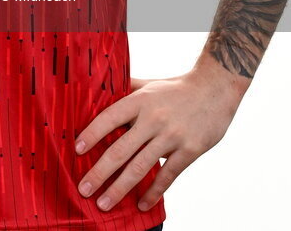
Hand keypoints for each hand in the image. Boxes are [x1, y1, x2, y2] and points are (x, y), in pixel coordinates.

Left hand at [74, 69, 239, 212]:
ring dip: (120, 188)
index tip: (76, 150)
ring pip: (141, 167)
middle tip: (83, 189)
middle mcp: (153, 118)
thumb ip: (126, 89)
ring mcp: (172, 136)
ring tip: (104, 203)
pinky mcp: (189, 150)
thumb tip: (100, 89)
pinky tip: (141, 205)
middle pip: (121, 149)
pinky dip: (153, 193)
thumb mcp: (149, 85)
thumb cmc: (177, 88)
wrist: (215, 89)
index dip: (92, 134)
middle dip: (99, 172)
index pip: (109, 118)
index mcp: (140, 101)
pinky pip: (167, 176)